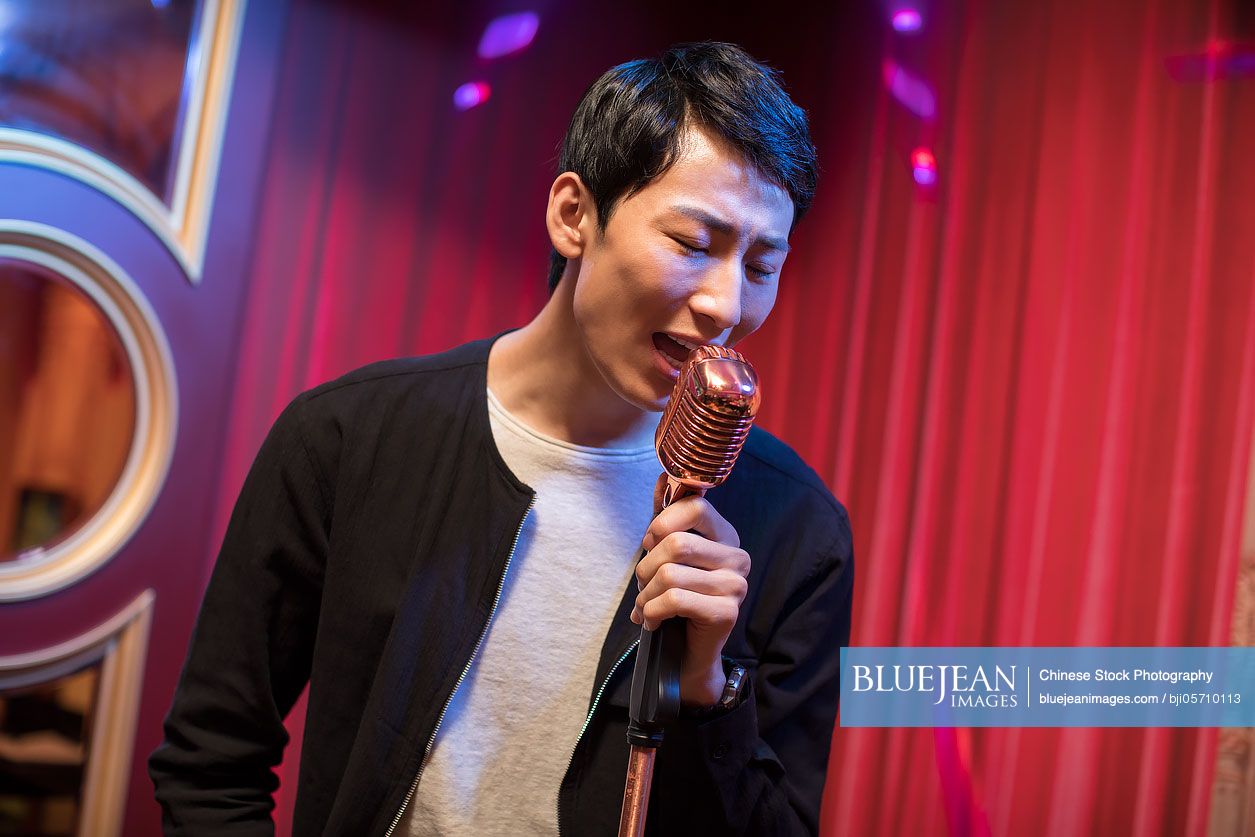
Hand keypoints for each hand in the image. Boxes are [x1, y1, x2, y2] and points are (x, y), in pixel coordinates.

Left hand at [630, 484, 750, 706]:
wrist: (688, 654)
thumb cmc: (678, 600)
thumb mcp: (669, 556)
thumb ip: (666, 517)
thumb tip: (663, 476)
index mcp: (726, 538)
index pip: (697, 507)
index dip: (663, 523)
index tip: (649, 543)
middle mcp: (738, 558)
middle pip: (677, 543)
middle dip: (646, 567)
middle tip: (642, 585)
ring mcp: (736, 586)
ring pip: (670, 574)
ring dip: (644, 594)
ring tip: (645, 606)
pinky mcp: (727, 613)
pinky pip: (675, 600)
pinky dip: (652, 611)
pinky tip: (652, 620)